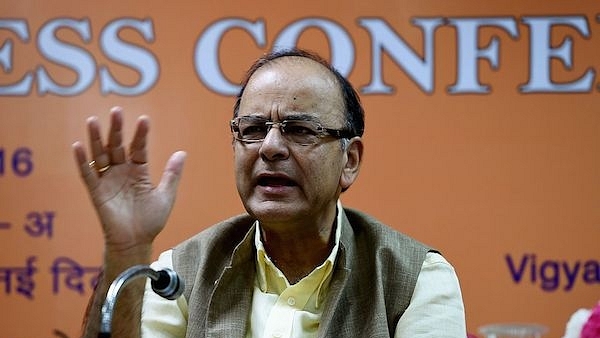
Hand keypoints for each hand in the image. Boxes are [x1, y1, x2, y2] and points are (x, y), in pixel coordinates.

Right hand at [72, 107, 185, 252]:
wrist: (136, 242)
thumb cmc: (151, 220)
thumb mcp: (165, 195)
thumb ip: (172, 174)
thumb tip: (182, 152)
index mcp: (139, 171)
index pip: (139, 148)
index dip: (140, 134)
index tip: (144, 119)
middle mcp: (121, 172)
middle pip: (117, 146)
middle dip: (116, 129)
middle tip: (116, 111)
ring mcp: (108, 181)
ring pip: (100, 155)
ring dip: (96, 139)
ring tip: (93, 121)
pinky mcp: (96, 192)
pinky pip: (87, 174)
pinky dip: (82, 161)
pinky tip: (78, 146)